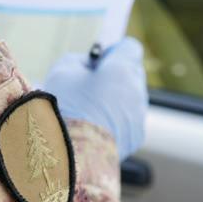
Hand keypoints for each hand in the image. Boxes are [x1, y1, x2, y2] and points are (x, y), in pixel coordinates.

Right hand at [43, 38, 147, 160]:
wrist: (71, 154)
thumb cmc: (64, 107)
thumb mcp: (63, 71)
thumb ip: (80, 61)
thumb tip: (89, 67)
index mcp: (123, 69)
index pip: (129, 48)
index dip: (113, 52)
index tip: (97, 62)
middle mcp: (137, 90)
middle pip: (131, 73)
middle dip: (114, 76)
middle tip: (89, 86)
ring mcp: (139, 115)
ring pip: (130, 99)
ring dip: (114, 100)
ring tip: (88, 111)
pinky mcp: (135, 137)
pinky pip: (127, 121)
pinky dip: (115, 122)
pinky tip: (94, 129)